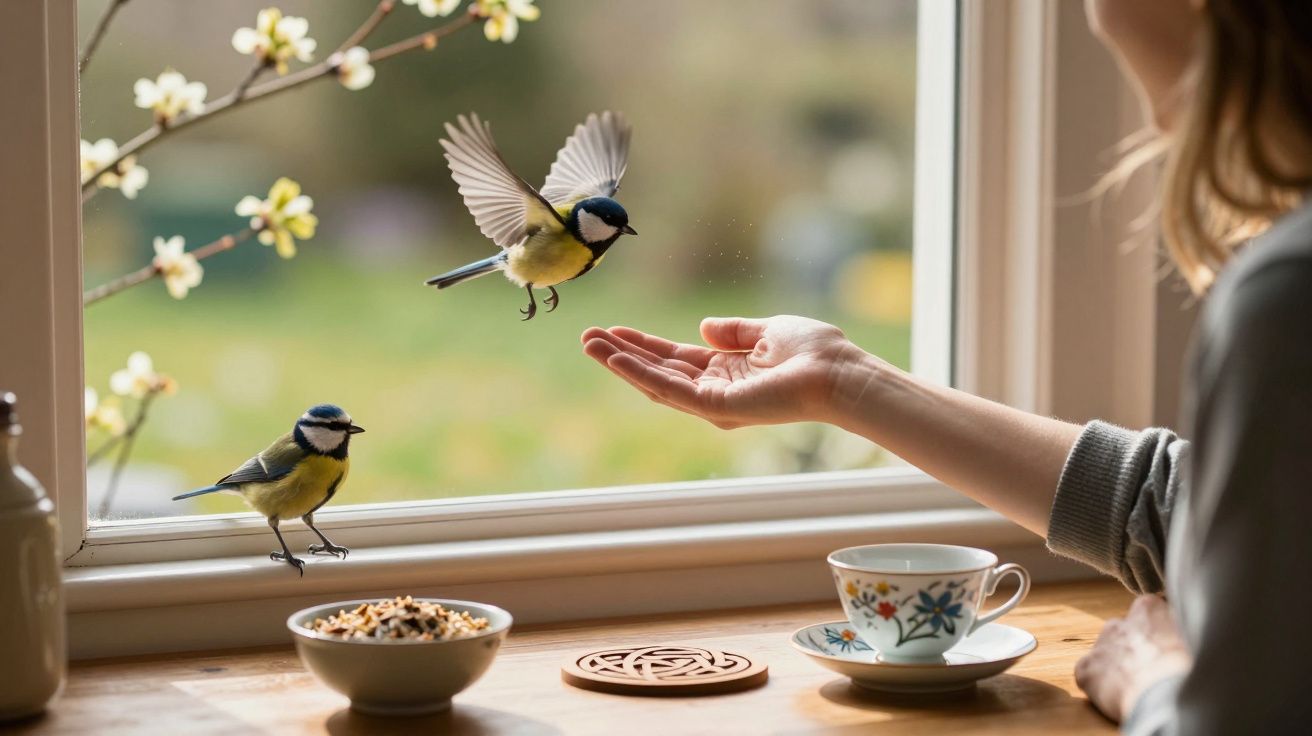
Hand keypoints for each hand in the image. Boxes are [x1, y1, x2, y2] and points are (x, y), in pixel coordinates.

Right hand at [580, 316, 866, 428]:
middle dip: (622, 354)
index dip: (644, 344)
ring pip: (656, 382)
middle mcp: (716, 391)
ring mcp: (714, 402)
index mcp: (728, 372)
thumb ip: (734, 331)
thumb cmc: (816, 353)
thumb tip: (704, 325)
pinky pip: (670, 389)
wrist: (838, 373)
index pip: (675, 359)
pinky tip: (617, 358)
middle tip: (588, 337)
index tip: (615, 330)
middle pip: (658, 371)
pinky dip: (641, 374)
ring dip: (621, 363)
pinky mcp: (716, 407)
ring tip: (589, 344)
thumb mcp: (768, 331)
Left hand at [1075, 595, 1191, 722]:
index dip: (1157, 634)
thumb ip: (1182, 629)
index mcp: (1149, 609)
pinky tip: (1120, 698)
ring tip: (1138, 688)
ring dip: (1117, 667)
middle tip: (1152, 672)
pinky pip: (1090, 675)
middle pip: (1125, 633)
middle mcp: (1120, 622)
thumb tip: (1188, 631)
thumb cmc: (1192, 669)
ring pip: (1106, 653)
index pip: (1149, 611)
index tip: (1166, 649)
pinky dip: (1101, 686)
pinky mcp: (1086, 669)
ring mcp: (1100, 645)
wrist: (1168, 697)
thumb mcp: (1197, 639)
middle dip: (1135, 649)